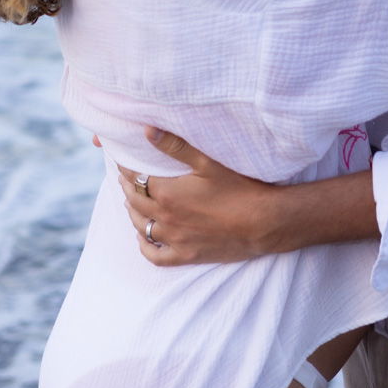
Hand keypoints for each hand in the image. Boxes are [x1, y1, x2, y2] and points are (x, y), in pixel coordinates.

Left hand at [117, 129, 275, 265]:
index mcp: (167, 194)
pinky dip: (144, 246)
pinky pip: (155, 256)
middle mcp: (165, 219)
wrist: (264, 222)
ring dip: (133, 212)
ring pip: (141, 227)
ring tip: (132, 200)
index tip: (123, 159)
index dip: (127, 168)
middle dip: (127, 187)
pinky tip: (143, 238)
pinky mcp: (186, 256)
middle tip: (125, 176)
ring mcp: (174, 240)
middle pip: (135, 202)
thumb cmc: (238, 187)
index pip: (135, 178)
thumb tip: (147, 130)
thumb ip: (175, 145)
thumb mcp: (207, 161)